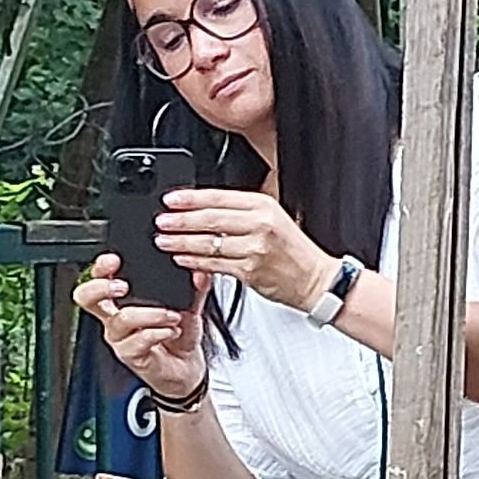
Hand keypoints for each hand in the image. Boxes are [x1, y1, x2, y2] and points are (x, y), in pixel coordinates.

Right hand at [75, 259, 212, 403]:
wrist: (187, 368)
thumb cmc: (179, 335)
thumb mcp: (189, 307)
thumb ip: (194, 289)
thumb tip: (200, 272)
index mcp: (121, 300)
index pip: (97, 278)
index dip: (99, 268)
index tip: (114, 259)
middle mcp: (114, 318)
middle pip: (86, 298)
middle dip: (102, 287)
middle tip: (124, 285)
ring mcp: (121, 338)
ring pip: (122, 319)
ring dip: (151, 313)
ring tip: (173, 315)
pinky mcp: (132, 356)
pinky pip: (138, 340)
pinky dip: (158, 332)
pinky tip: (172, 330)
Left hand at [163, 184, 337, 310]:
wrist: (317, 280)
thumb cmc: (294, 251)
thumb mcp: (273, 218)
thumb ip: (241, 212)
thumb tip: (203, 209)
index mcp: (263, 205)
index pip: (219, 197)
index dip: (190, 198)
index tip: (170, 200)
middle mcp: (259, 224)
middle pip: (210, 218)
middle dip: (180, 220)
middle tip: (161, 221)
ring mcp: (254, 249)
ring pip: (209, 243)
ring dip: (181, 242)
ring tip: (163, 240)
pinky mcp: (250, 272)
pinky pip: (214, 265)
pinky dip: (194, 262)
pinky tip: (182, 258)